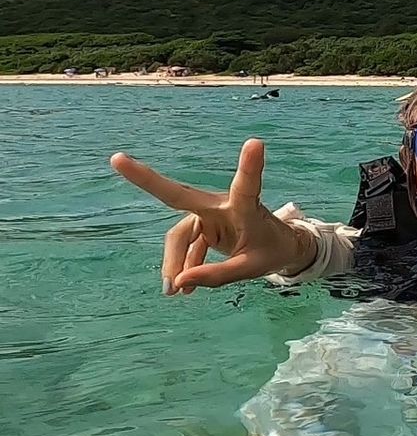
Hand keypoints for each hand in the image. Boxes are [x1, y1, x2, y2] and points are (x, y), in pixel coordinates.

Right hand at [110, 139, 312, 293]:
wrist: (280, 248)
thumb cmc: (272, 251)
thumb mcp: (251, 268)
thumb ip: (217, 275)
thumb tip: (179, 283)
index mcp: (247, 208)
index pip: (247, 186)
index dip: (249, 165)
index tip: (256, 142)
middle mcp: (223, 204)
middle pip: (179, 196)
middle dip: (147, 179)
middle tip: (116, 159)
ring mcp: (210, 213)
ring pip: (180, 236)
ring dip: (175, 262)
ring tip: (173, 292)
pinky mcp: (205, 223)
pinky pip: (185, 245)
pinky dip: (183, 265)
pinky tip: (181, 289)